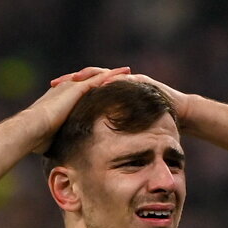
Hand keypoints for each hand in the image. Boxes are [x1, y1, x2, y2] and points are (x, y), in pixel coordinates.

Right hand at [25, 66, 131, 152]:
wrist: (31, 129)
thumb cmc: (38, 139)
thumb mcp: (55, 138)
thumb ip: (64, 140)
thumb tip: (68, 159)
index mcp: (62, 97)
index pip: (82, 89)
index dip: (96, 89)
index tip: (108, 91)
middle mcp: (68, 87)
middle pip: (91, 78)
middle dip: (107, 78)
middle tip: (123, 77)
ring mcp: (72, 86)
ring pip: (98, 75)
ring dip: (114, 74)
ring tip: (129, 73)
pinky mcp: (77, 88)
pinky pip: (100, 79)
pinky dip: (113, 76)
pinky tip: (125, 75)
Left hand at [51, 68, 192, 127]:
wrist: (178, 113)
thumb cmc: (153, 126)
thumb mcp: (125, 133)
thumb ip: (109, 136)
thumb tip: (89, 153)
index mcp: (108, 96)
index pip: (82, 93)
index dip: (66, 96)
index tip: (49, 100)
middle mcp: (114, 84)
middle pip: (87, 80)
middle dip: (70, 82)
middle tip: (53, 85)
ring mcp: (125, 80)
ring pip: (101, 74)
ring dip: (86, 77)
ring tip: (72, 80)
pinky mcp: (137, 79)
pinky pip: (120, 78)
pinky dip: (109, 79)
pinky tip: (98, 82)